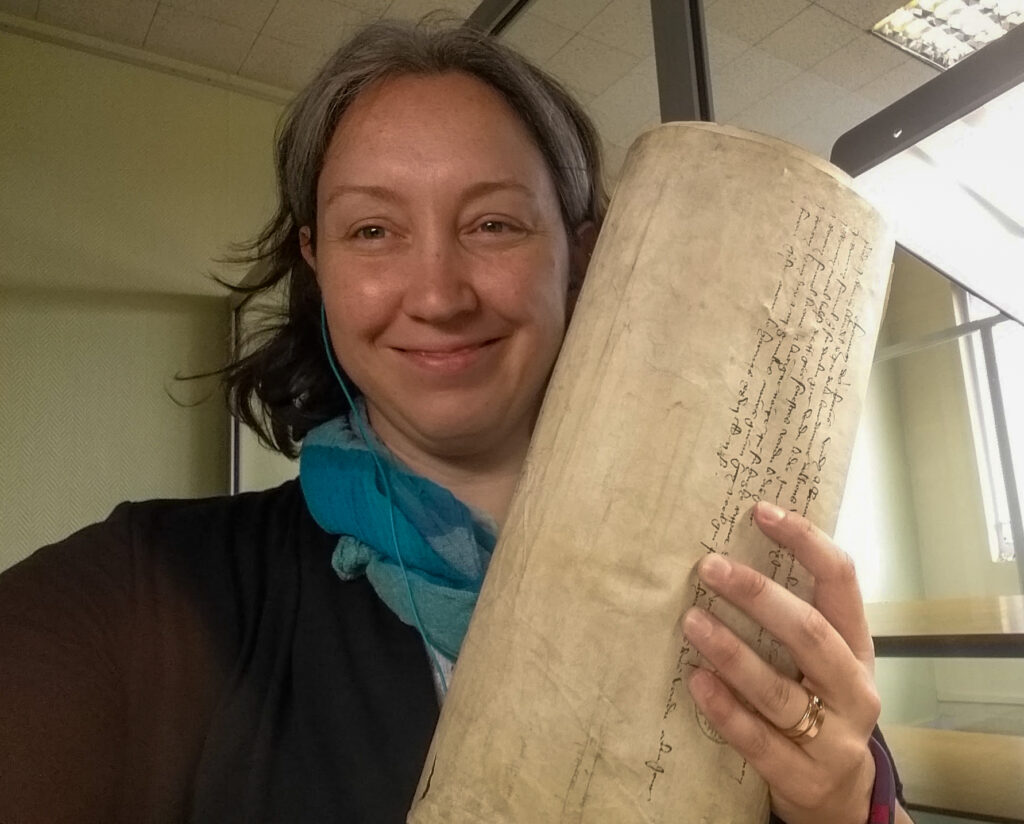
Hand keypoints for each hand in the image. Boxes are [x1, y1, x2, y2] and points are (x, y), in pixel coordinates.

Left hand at [682, 501, 880, 823]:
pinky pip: (758, 739)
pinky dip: (724, 708)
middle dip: (759, 595)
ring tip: (691, 621)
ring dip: (732, 651)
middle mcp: (853, 690)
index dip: (806, 542)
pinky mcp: (802, 777)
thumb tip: (731, 552)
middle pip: (809, 633)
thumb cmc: (818, 708)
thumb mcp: (820, 664)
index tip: (762, 510)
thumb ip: (791, 619)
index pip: (841, 582)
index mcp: (857, 648)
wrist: (839, 798)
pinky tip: (696, 680)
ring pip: (779, 690)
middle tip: (710, 567)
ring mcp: (833, 739)